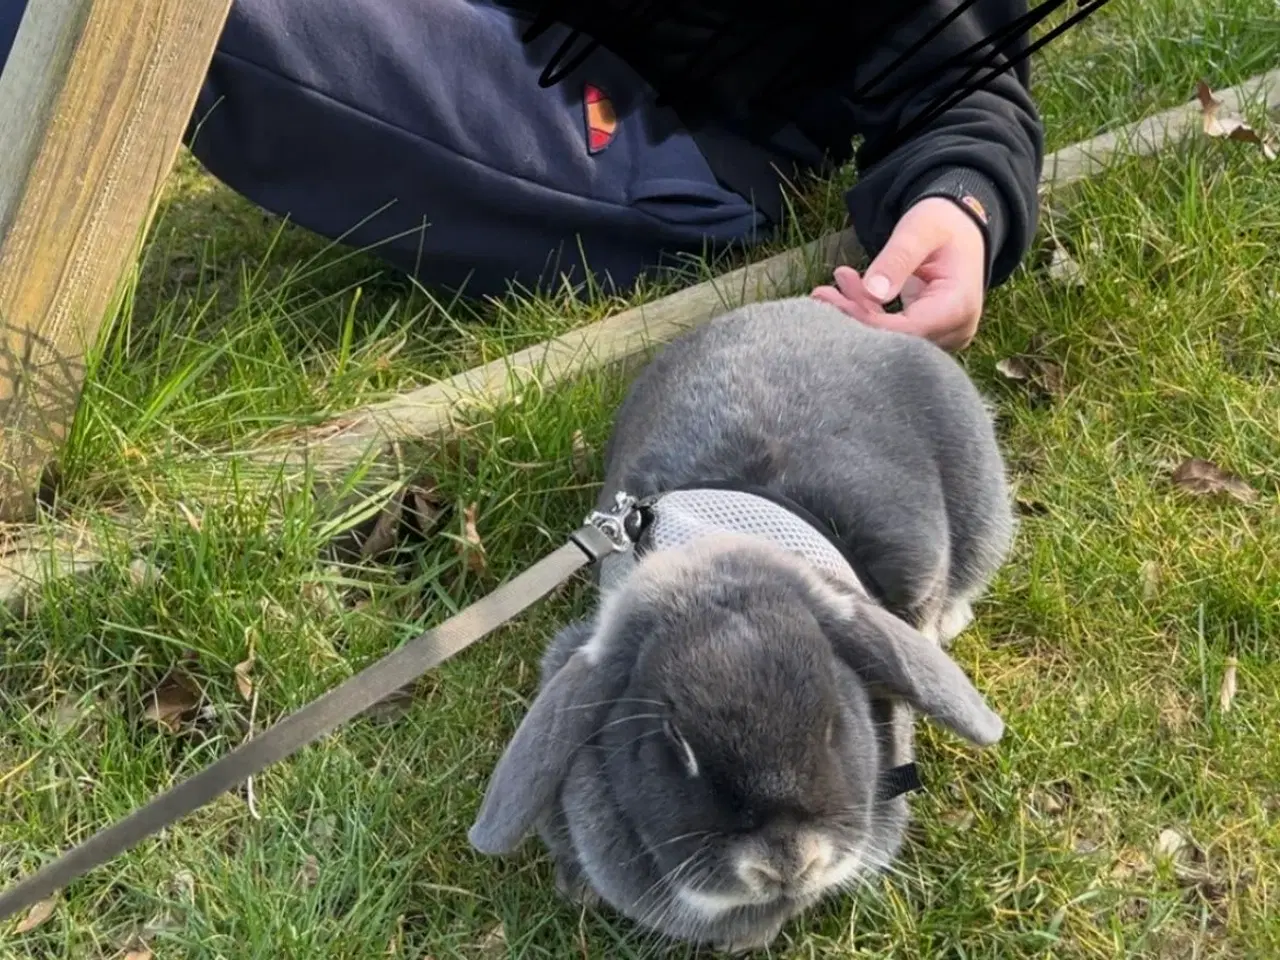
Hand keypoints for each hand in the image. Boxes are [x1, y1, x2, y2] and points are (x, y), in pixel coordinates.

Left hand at [812, 197, 986, 351]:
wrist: (963, 227)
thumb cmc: (943, 222)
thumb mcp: (919, 230)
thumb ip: (897, 259)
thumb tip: (872, 292)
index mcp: (958, 307)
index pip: (906, 331)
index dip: (866, 319)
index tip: (833, 297)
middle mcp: (955, 330)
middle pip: (896, 340)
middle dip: (855, 318)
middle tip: (821, 293)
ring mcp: (944, 336)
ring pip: (891, 340)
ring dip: (858, 316)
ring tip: (831, 287)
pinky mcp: (929, 334)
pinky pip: (893, 333)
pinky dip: (868, 315)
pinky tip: (847, 293)